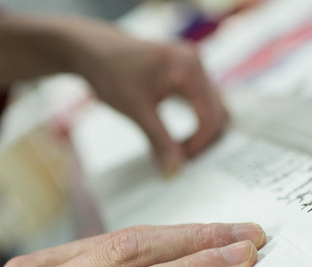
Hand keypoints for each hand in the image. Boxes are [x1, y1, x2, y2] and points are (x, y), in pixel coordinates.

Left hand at [0, 15, 227, 174]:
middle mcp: (197, 63)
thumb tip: (174, 171)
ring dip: (201, 132)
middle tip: (182, 161)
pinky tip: (178, 139)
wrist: (92, 51)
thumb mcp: (136, 111)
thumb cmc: (111, 72)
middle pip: (218, 111)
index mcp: (189, 68)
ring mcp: (192, 66)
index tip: (180, 162)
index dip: (199, 144)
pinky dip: (195, 121)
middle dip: (204, 140)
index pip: (210, 115)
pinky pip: (200, 101)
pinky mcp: (185, 73)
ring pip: (212, 107)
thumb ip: (159, 141)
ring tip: (179, 151)